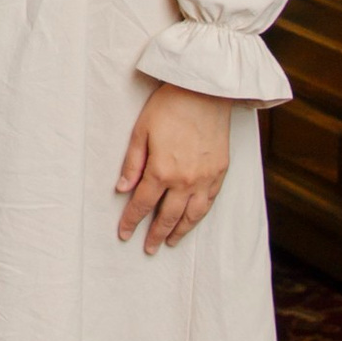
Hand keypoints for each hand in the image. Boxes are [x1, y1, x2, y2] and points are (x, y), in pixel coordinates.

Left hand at [115, 82, 231, 250]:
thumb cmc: (169, 106)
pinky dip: (200, 215)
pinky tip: (193, 220)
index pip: (143, 204)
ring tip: (171, 242)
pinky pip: (209, 202)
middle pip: (168, 216)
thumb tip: (122, 189)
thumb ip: (132, 163)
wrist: (205, 92)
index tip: (124, 234)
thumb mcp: (141, 132)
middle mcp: (185, 180)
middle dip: (156, 234)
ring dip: (180, 231)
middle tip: (149, 248)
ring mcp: (205, 178)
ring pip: (192, 215)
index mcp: (161, 170)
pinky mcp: (220, 172)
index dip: (131, 221)